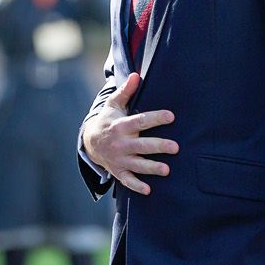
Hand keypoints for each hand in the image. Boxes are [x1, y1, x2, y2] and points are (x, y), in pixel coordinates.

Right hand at [80, 72, 177, 194]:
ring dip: (151, 168)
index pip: (140, 121)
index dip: (155, 118)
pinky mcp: (118, 171)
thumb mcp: (113, 105)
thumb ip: (126, 92)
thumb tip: (136, 75)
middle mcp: (121, 144)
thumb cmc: (107, 121)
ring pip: (137, 165)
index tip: (171, 116)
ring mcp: (119, 159)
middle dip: (158, 146)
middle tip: (175, 147)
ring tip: (167, 170)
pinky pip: (127, 180)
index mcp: (121, 126)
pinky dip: (136, 185)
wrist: (89, 142)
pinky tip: (148, 189)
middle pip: (142, 145)